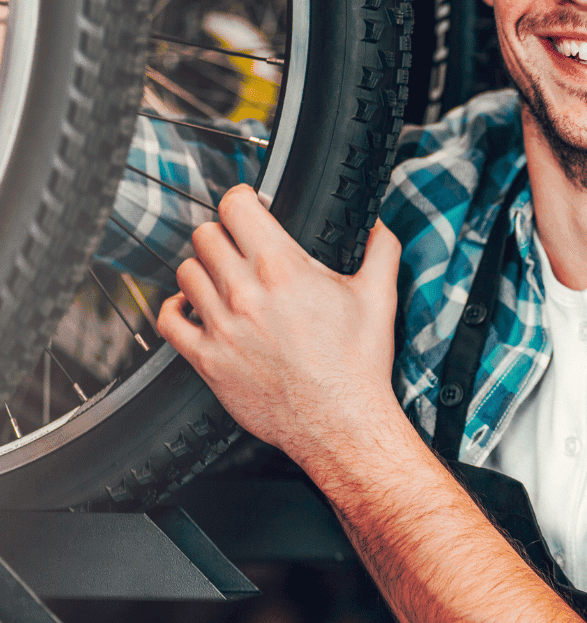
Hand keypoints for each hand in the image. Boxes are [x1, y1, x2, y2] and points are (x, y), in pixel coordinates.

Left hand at [157, 184, 402, 465]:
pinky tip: (195, 307)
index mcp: (282, 268)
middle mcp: (244, 292)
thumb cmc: (359, 365)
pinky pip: (169, 320)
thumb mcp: (379, 296)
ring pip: (186, 271)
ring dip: (203, 268)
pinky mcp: (207, 361)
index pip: (235, 206)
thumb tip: (378, 225)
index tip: (250, 206)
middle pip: (205, 235)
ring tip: (223, 276)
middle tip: (241, 245)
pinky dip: (177, 307)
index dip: (242, 198)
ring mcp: (221, 327)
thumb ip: (381, 249)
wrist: (343, 423)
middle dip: (224, 233)